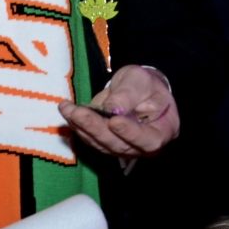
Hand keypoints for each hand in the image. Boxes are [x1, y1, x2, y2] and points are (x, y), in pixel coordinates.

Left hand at [57, 65, 179, 158]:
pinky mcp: (106, 143)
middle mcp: (142, 146)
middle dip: (96, 129)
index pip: (148, 140)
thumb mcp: (140, 81)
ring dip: (82, 127)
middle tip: (78, 113)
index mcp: (162, 131)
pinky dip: (77, 126)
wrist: (136, 88)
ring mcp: (123, 147)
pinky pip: (91, 139)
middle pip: (119, 145)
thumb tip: (112, 107)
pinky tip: (67, 112)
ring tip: (67, 109)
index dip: (130, 133)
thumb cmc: (145, 84)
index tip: (114, 121)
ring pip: (101, 144)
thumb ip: (129, 95)